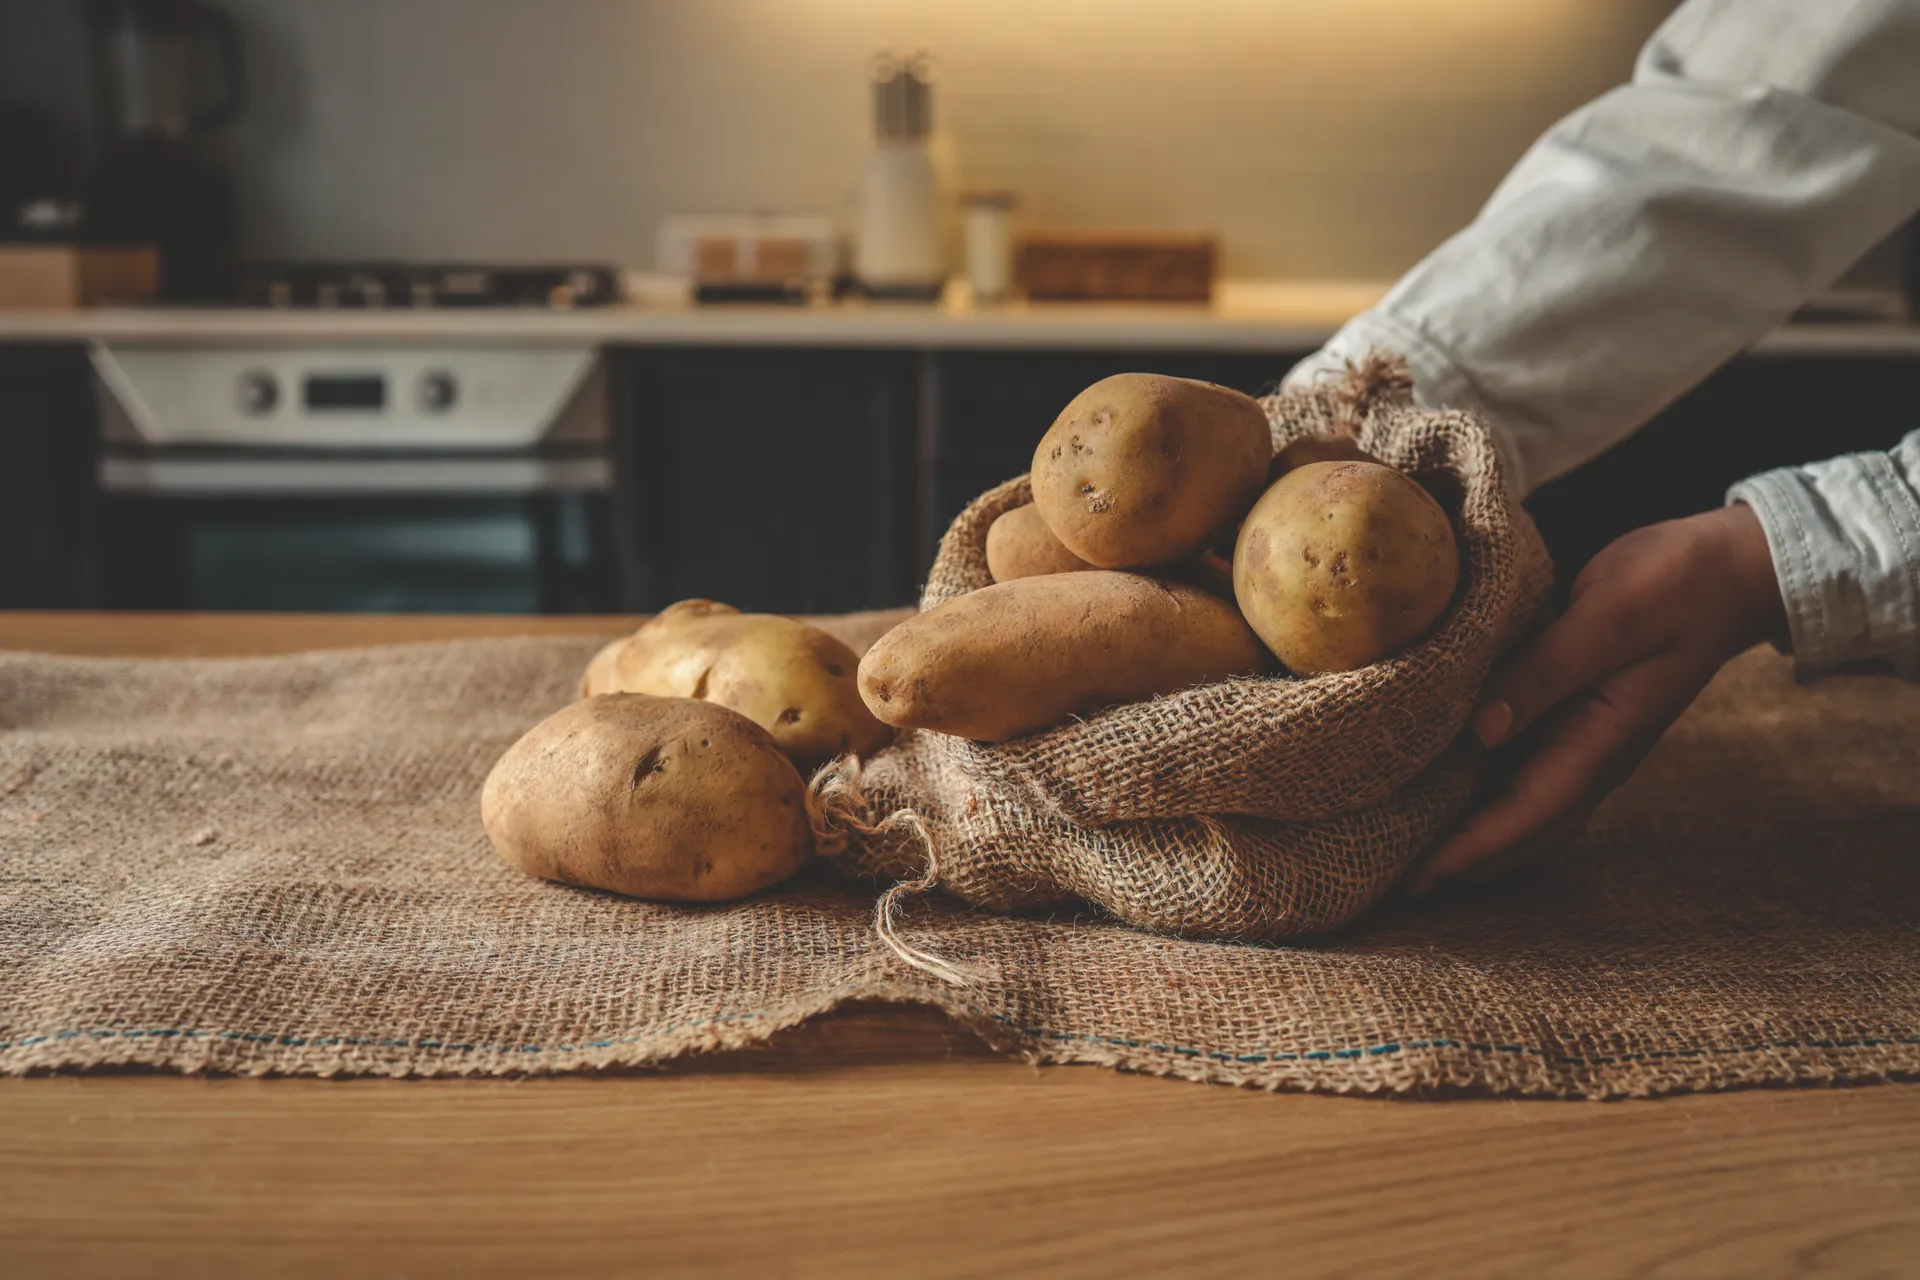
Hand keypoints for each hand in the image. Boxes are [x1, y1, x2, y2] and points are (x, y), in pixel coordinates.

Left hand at [1405, 503, 1785, 895]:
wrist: (1730, 567)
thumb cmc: (1676, 585)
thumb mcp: (1609, 618)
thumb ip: (1546, 670)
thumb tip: (1481, 732)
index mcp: (1601, 743)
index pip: (1525, 817)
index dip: (1468, 852)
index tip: (1417, 879)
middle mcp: (1592, 756)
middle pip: (1521, 835)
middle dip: (1463, 866)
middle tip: (1394, 887)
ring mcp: (1586, 742)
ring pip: (1523, 812)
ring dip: (1472, 839)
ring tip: (1409, 851)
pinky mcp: (1575, 717)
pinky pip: (1524, 773)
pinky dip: (1485, 795)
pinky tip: (1443, 787)